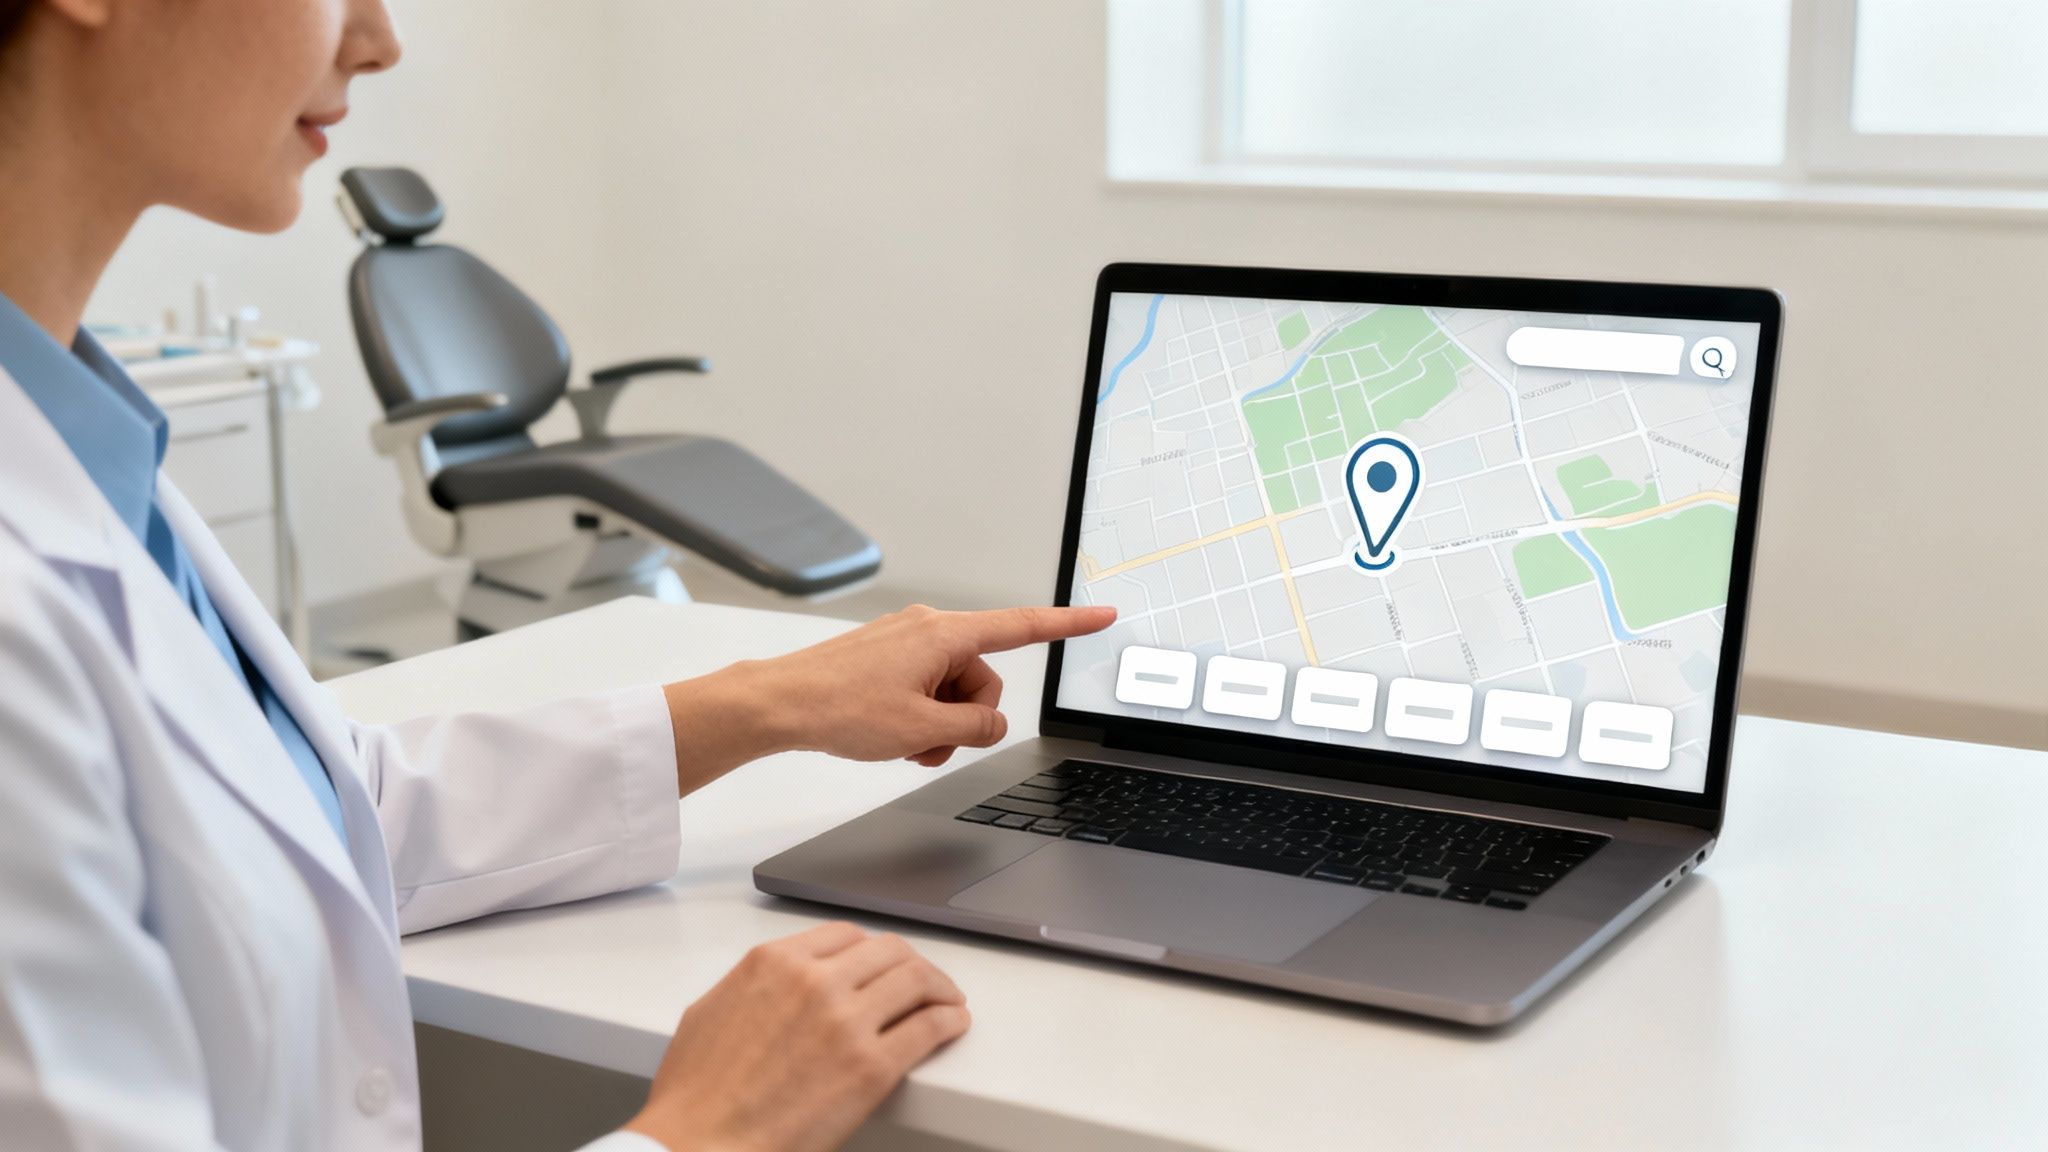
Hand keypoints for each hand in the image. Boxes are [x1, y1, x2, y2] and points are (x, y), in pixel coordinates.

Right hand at [622, 921, 968, 1151]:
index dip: (872, 949)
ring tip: (948, 1000)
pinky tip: (953, 1023)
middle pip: (888, 952)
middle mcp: (815, 981)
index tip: (882, 962)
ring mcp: (847, 1021)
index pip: (845, 935)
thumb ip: (754, 984)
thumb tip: (778, 984)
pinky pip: (928, 1027)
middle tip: (924, 981)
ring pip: (916, 980)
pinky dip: (949, 1020)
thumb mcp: (711, 1010)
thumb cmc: (696, 1095)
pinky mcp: (871, 1066)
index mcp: (775, 962)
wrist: (699, 1144)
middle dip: (911, 964)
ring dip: (939, 987)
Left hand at [665, 604, 1115, 790]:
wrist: (779, 704)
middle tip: (930, 743)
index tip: (1102, 615)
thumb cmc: (839, 708)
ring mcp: (906, 640)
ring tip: (904, 743)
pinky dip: (919, 715)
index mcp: (945, 634)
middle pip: (983, 678)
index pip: (1022, 627)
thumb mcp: (922, 730)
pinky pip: (926, 687)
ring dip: (940, 723)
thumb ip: (974, 728)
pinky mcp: (888, 656)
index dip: (1067, 625)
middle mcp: (928, 627)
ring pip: (953, 689)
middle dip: (967, 717)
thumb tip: (993, 725)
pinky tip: (892, 733)